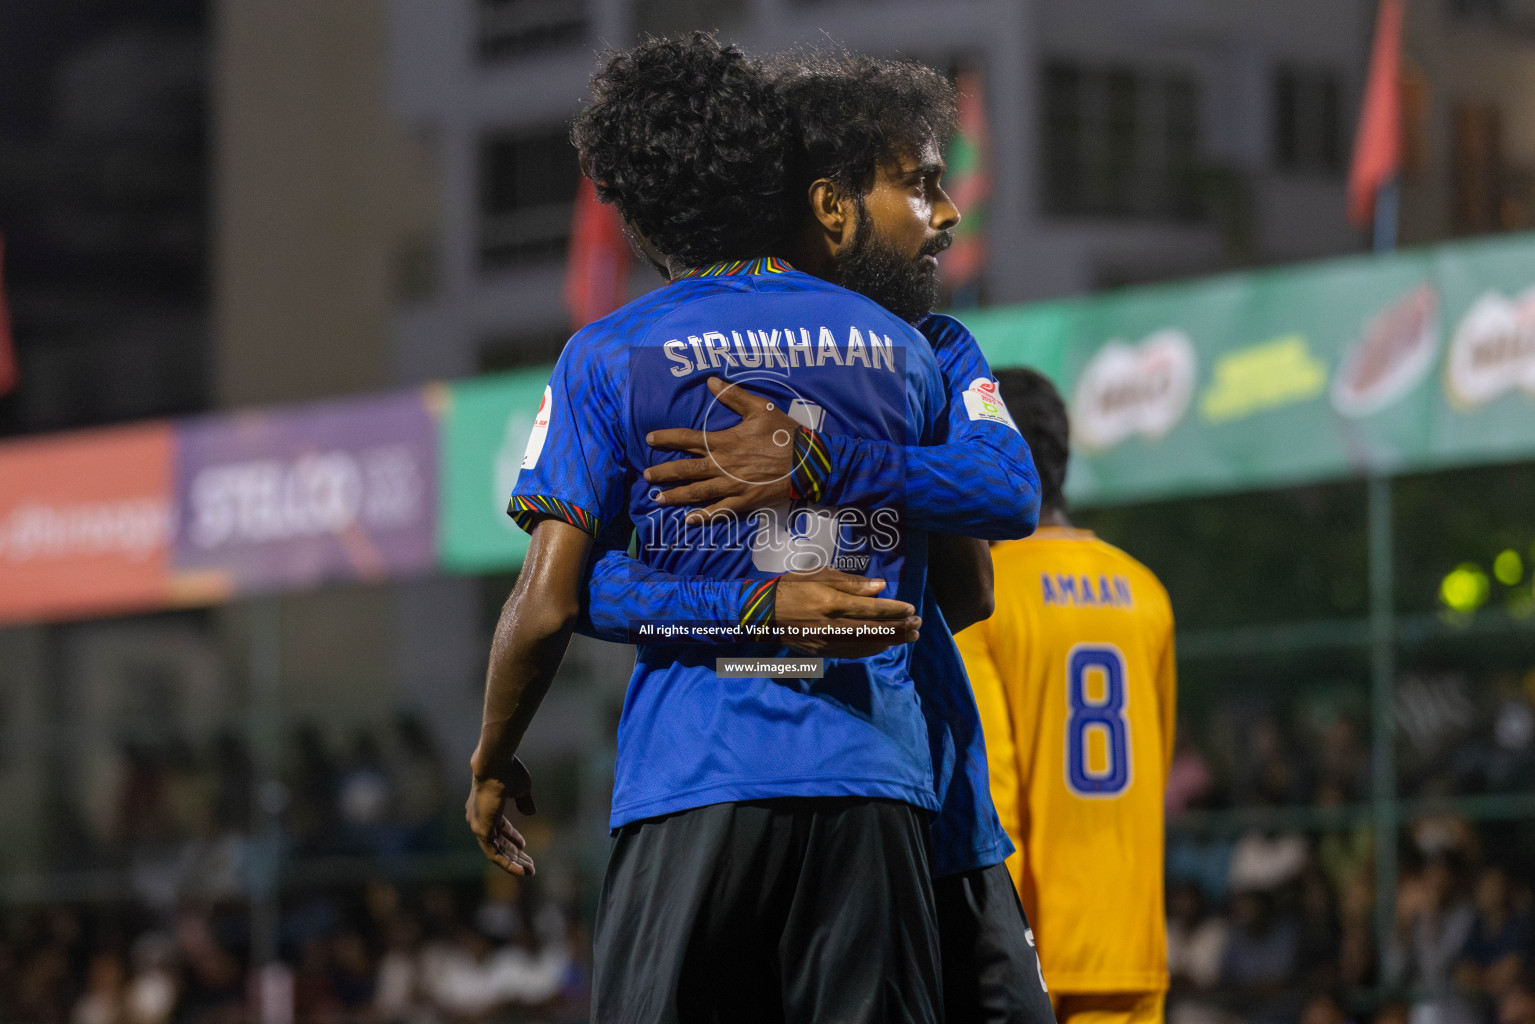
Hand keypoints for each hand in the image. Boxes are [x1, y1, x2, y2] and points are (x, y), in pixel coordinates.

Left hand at [466, 756, 536, 875]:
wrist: (496, 764)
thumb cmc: (509, 772)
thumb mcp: (521, 789)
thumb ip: (524, 802)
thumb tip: (530, 813)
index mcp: (487, 807)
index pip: (499, 828)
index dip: (512, 838)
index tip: (524, 846)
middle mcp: (479, 818)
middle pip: (498, 842)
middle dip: (515, 855)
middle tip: (530, 866)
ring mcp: (479, 825)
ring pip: (497, 851)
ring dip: (513, 863)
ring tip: (529, 873)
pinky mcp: (482, 831)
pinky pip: (494, 854)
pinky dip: (507, 864)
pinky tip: (521, 870)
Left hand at [644, 377, 798, 522]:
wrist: (807, 462)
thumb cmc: (785, 434)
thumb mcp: (760, 408)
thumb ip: (733, 395)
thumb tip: (710, 380)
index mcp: (724, 441)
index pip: (687, 438)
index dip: (666, 438)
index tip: (650, 439)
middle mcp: (722, 465)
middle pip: (685, 469)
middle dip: (664, 473)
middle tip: (646, 476)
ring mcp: (732, 485)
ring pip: (697, 492)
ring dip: (675, 495)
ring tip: (658, 499)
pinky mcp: (743, 501)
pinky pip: (718, 511)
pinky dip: (703, 517)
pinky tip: (688, 520)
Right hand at [775, 566, 920, 657]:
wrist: (763, 613)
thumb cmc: (792, 587)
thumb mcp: (819, 574)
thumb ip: (850, 583)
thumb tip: (879, 588)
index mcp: (831, 602)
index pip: (871, 608)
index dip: (894, 610)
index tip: (911, 608)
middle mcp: (832, 624)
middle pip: (874, 629)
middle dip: (899, 628)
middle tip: (918, 625)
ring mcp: (827, 641)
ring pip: (866, 644)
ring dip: (891, 641)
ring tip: (909, 637)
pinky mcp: (822, 651)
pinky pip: (853, 653)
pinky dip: (872, 650)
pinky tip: (884, 646)